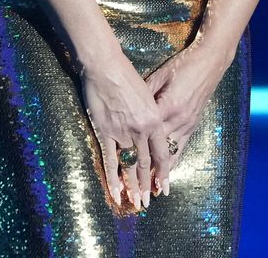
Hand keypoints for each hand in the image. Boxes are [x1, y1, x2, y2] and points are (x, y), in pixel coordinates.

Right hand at [81, 57, 171, 211]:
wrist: (104, 65)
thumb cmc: (125, 74)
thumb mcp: (147, 94)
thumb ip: (150, 114)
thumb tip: (151, 128)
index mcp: (155, 121)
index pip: (162, 154)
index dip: (163, 172)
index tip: (163, 186)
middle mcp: (142, 131)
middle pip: (146, 164)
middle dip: (147, 185)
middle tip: (148, 202)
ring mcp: (123, 133)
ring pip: (130, 165)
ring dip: (133, 186)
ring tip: (135, 202)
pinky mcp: (105, 131)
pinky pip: (110, 159)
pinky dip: (113, 177)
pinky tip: (115, 191)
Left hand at [144, 40, 227, 184]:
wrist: (208, 62)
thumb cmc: (181, 65)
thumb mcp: (159, 76)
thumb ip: (145, 94)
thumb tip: (131, 106)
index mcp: (167, 107)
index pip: (148, 134)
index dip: (138, 150)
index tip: (128, 164)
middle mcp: (179, 119)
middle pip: (162, 150)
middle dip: (152, 170)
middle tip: (144, 188)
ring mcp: (188, 122)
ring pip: (174, 152)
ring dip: (166, 171)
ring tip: (158, 188)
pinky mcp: (194, 122)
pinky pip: (183, 145)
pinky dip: (175, 159)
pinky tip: (170, 169)